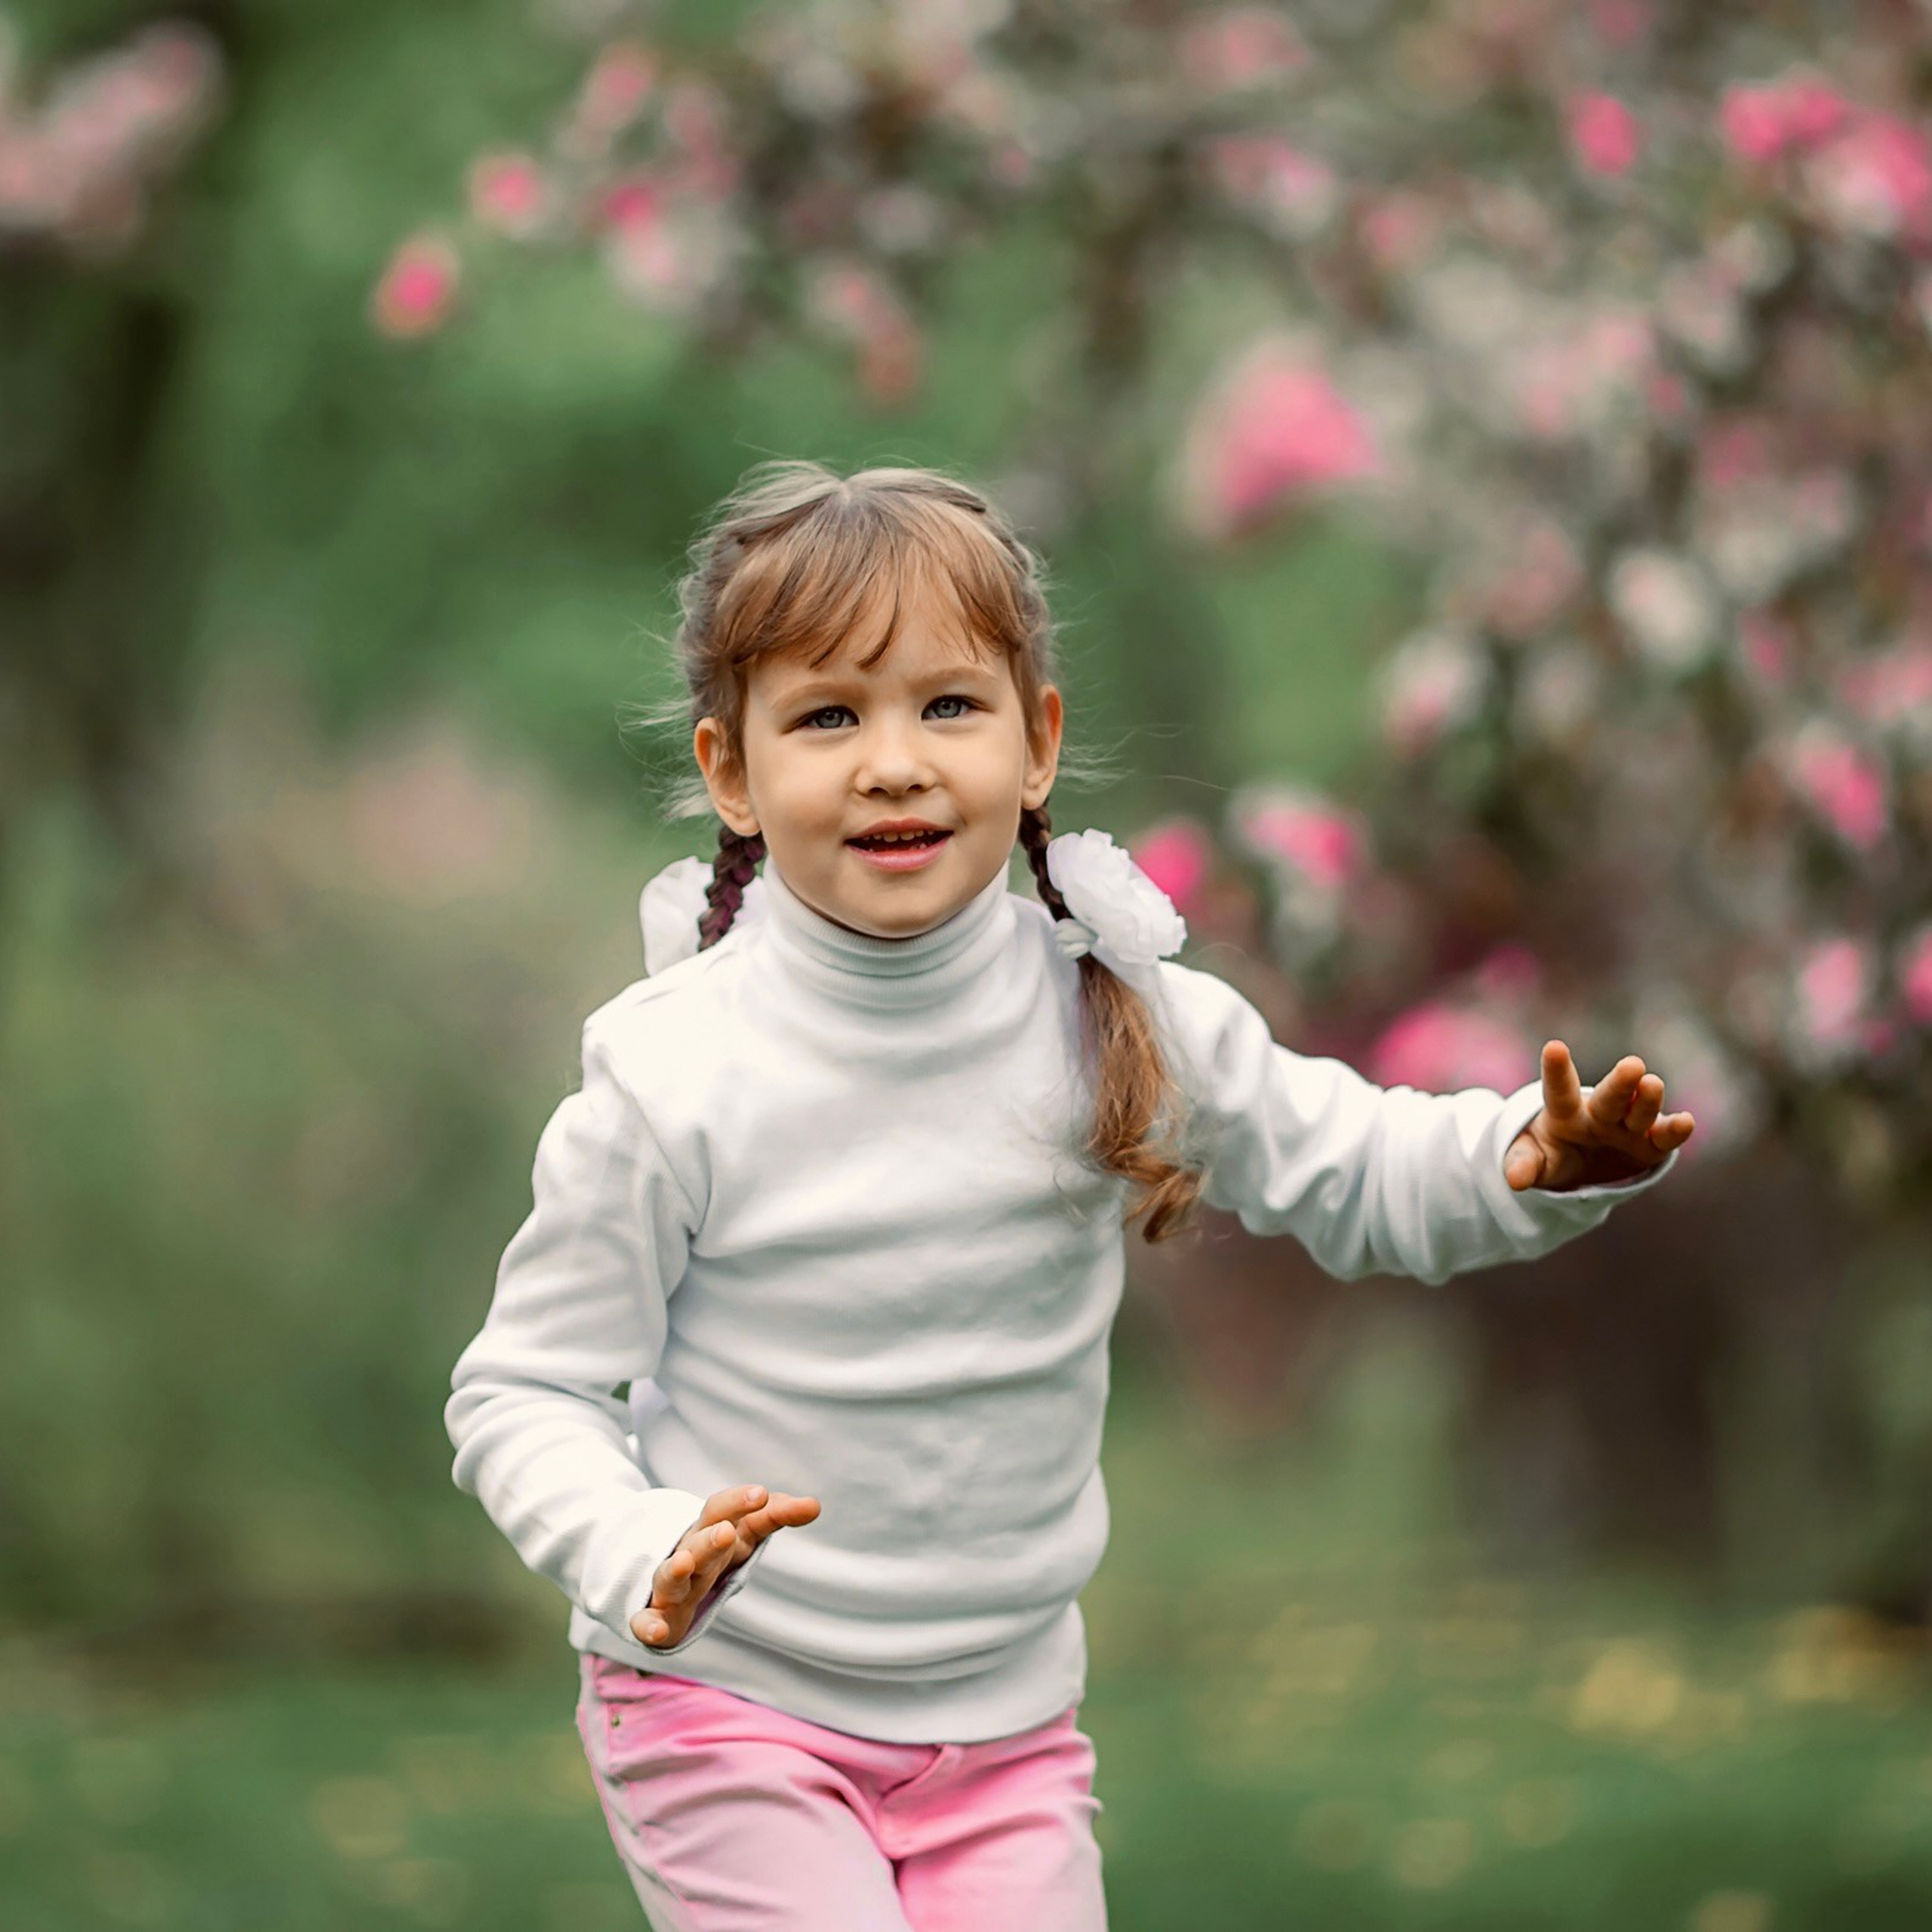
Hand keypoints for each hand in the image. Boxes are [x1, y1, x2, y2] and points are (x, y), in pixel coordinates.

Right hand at [629, 1483, 820, 1649]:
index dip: (742, 1503)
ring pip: (670, 1576)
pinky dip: (648, 1626)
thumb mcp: (744, 1533)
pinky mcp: (656, 1618)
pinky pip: (645, 1621)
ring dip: (675, 1570)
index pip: (726, 1511)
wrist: (664, 1585)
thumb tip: (814, 1504)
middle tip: (726, 1531)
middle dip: (710, 1538)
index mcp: (714, 1533)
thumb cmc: (714, 1554)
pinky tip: (657, 1632)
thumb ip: (774, 1515)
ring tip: (683, 1564)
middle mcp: (691, 1555)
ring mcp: (670, 1587)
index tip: (762, 1494)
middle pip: (699, 1542)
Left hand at [1504, 1040, 1694, 1192]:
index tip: (1554, 1047)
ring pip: (1638, 1112)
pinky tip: (1686, 1121)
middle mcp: (1599, 1113)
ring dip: (1646, 1100)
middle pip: (1609, 1097)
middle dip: (1621, 1083)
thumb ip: (1523, 1163)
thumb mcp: (1531, 1158)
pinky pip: (1664, 1138)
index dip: (1557, 1071)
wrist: (1579, 1167)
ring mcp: (1627, 1127)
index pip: (1559, 1091)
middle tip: (1632, 1065)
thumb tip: (1514, 1179)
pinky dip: (1674, 1131)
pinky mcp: (1650, 1146)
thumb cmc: (1550, 1154)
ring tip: (1653, 1085)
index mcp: (1564, 1112)